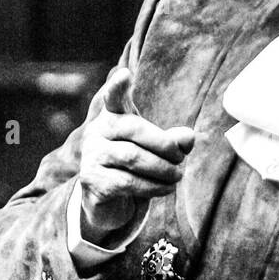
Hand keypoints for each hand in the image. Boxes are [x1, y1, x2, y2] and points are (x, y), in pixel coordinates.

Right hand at [78, 68, 194, 244]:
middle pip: (133, 128)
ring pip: (131, 157)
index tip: (125, 75)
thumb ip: (174, 141)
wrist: (113, 204)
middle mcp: (96, 132)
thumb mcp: (157, 152)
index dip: (117, 87)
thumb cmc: (137, 170)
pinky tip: (166, 189)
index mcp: (112, 117)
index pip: (112, 98)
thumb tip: (188, 137)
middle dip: (164, 144)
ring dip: (162, 169)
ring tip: (177, 177)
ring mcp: (90, 155)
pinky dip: (153, 186)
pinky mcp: (91, 180)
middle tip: (181, 159)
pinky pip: (127, 181)